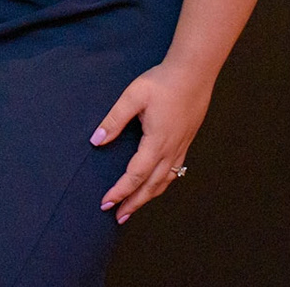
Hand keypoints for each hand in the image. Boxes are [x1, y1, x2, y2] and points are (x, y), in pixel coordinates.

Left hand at [90, 61, 214, 222]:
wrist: (193, 73)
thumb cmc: (162, 82)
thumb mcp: (133, 96)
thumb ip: (114, 119)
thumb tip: (96, 140)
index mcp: (157, 141)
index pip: (135, 175)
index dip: (121, 191)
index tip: (106, 202)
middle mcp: (171, 150)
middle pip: (151, 186)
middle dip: (133, 203)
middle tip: (117, 217)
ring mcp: (181, 147)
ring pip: (164, 181)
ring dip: (147, 197)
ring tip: (133, 208)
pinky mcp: (185, 142)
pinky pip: (173, 172)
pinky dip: (161, 185)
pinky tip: (156, 186)